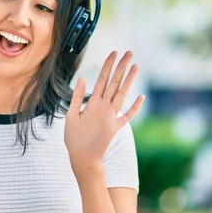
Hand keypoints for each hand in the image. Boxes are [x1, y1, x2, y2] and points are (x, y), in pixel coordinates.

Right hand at [65, 51, 144, 176]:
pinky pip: (128, 115)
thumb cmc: (74, 139)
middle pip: (115, 83)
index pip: (102, 79)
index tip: (114, 53)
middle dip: (122, 67)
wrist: (84, 159)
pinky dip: (135, 106)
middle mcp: (105, 108)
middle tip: (129, 53)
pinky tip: (141, 96)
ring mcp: (113, 118)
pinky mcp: (117, 127)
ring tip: (136, 66)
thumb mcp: (70, 117)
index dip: (108, 65)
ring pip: (123, 95)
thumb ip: (77, 97)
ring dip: (130, 80)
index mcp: (93, 104)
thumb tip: (82, 78)